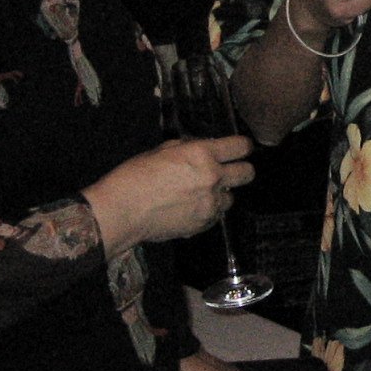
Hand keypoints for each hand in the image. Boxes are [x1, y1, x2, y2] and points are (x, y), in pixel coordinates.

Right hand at [83, 135, 253, 256]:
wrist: (122, 210)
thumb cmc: (135, 176)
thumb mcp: (162, 150)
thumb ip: (190, 148)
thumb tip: (204, 148)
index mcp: (202, 154)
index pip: (240, 147)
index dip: (243, 147)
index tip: (241, 149)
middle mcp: (212, 178)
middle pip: (247, 173)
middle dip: (240, 170)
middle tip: (229, 171)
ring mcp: (209, 204)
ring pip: (232, 198)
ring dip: (221, 194)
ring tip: (200, 193)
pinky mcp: (203, 224)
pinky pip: (216, 215)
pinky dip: (209, 211)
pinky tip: (191, 207)